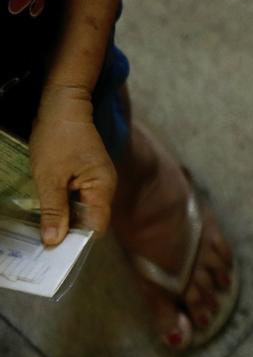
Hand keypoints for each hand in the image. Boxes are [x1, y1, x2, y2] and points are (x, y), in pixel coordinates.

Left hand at [28, 88, 114, 244]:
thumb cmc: (58, 137)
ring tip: (42, 227)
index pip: (96, 228)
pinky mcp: (88, 175)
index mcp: (103, 188)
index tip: (53, 250)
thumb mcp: (49, 177)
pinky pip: (78, 198)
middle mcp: (105, 188)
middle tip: (42, 242)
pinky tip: (47, 208)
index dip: (76, 240)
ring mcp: (97, 181)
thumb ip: (54, 211)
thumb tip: (53, 241)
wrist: (63, 106)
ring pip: (82, 210)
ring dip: (64, 218)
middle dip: (68, 231)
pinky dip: (63, 205)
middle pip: (90, 221)